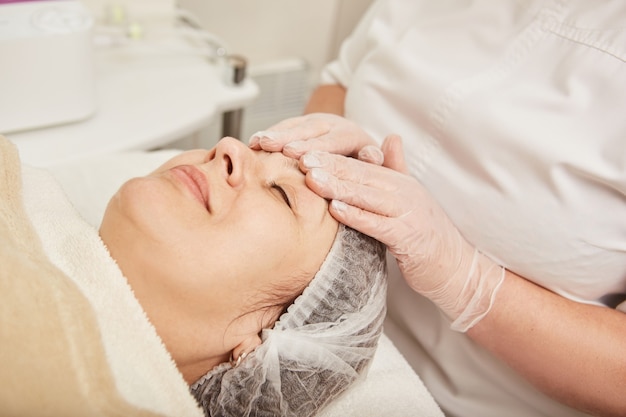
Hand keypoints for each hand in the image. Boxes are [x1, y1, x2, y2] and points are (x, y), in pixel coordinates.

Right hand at [249, 113, 378, 159]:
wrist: (356, 153)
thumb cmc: (366, 168)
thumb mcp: (382, 167)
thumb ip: (385, 163)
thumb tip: (375, 155)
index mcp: (353, 136)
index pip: (334, 141)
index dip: (316, 149)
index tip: (301, 158)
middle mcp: (333, 125)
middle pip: (310, 131)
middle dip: (290, 138)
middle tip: (273, 147)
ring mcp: (314, 124)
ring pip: (294, 126)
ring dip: (275, 134)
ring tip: (258, 143)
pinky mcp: (300, 126)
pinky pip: (283, 128)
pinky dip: (269, 134)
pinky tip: (254, 143)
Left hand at [300, 135, 504, 331]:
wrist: (458, 268)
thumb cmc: (428, 237)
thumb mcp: (412, 199)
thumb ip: (398, 170)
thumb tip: (392, 137)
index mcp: (402, 183)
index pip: (363, 165)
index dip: (334, 157)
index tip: (305, 151)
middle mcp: (406, 193)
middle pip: (362, 175)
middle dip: (330, 166)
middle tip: (300, 158)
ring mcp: (409, 214)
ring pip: (368, 196)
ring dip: (338, 186)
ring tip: (311, 179)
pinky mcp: (410, 238)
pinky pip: (379, 224)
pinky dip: (357, 215)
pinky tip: (335, 209)